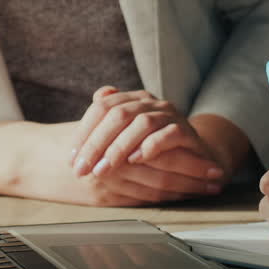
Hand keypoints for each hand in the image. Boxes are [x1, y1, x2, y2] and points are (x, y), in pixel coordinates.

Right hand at [0, 120, 228, 206]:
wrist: (31, 161)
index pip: (161, 149)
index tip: (212, 161)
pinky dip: (162, 198)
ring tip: (207, 191)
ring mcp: (109, 182)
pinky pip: (139, 199)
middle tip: (218, 178)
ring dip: (184, 190)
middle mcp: (114, 162)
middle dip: (194, 175)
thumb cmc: (64, 140)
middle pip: (164, 170)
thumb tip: (112, 91)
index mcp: (115, 139)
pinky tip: (179, 198)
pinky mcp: (103, 197)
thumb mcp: (86, 119)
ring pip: (154, 187)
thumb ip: (107, 106)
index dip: (189, 157)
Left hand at [71, 86, 223, 183]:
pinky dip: (150, 147)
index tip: (72, 158)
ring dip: (118, 148)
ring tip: (103, 170)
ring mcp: (170, 115)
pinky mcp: (187, 132)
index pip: (103, 107)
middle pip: (118, 114)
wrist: (195, 158)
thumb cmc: (154, 150)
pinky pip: (168, 134)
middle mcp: (151, 103)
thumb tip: (94, 99)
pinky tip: (135, 160)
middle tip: (82, 169)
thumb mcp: (126, 137)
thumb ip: (108, 122)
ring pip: (141, 123)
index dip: (84, 132)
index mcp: (133, 100)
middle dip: (96, 144)